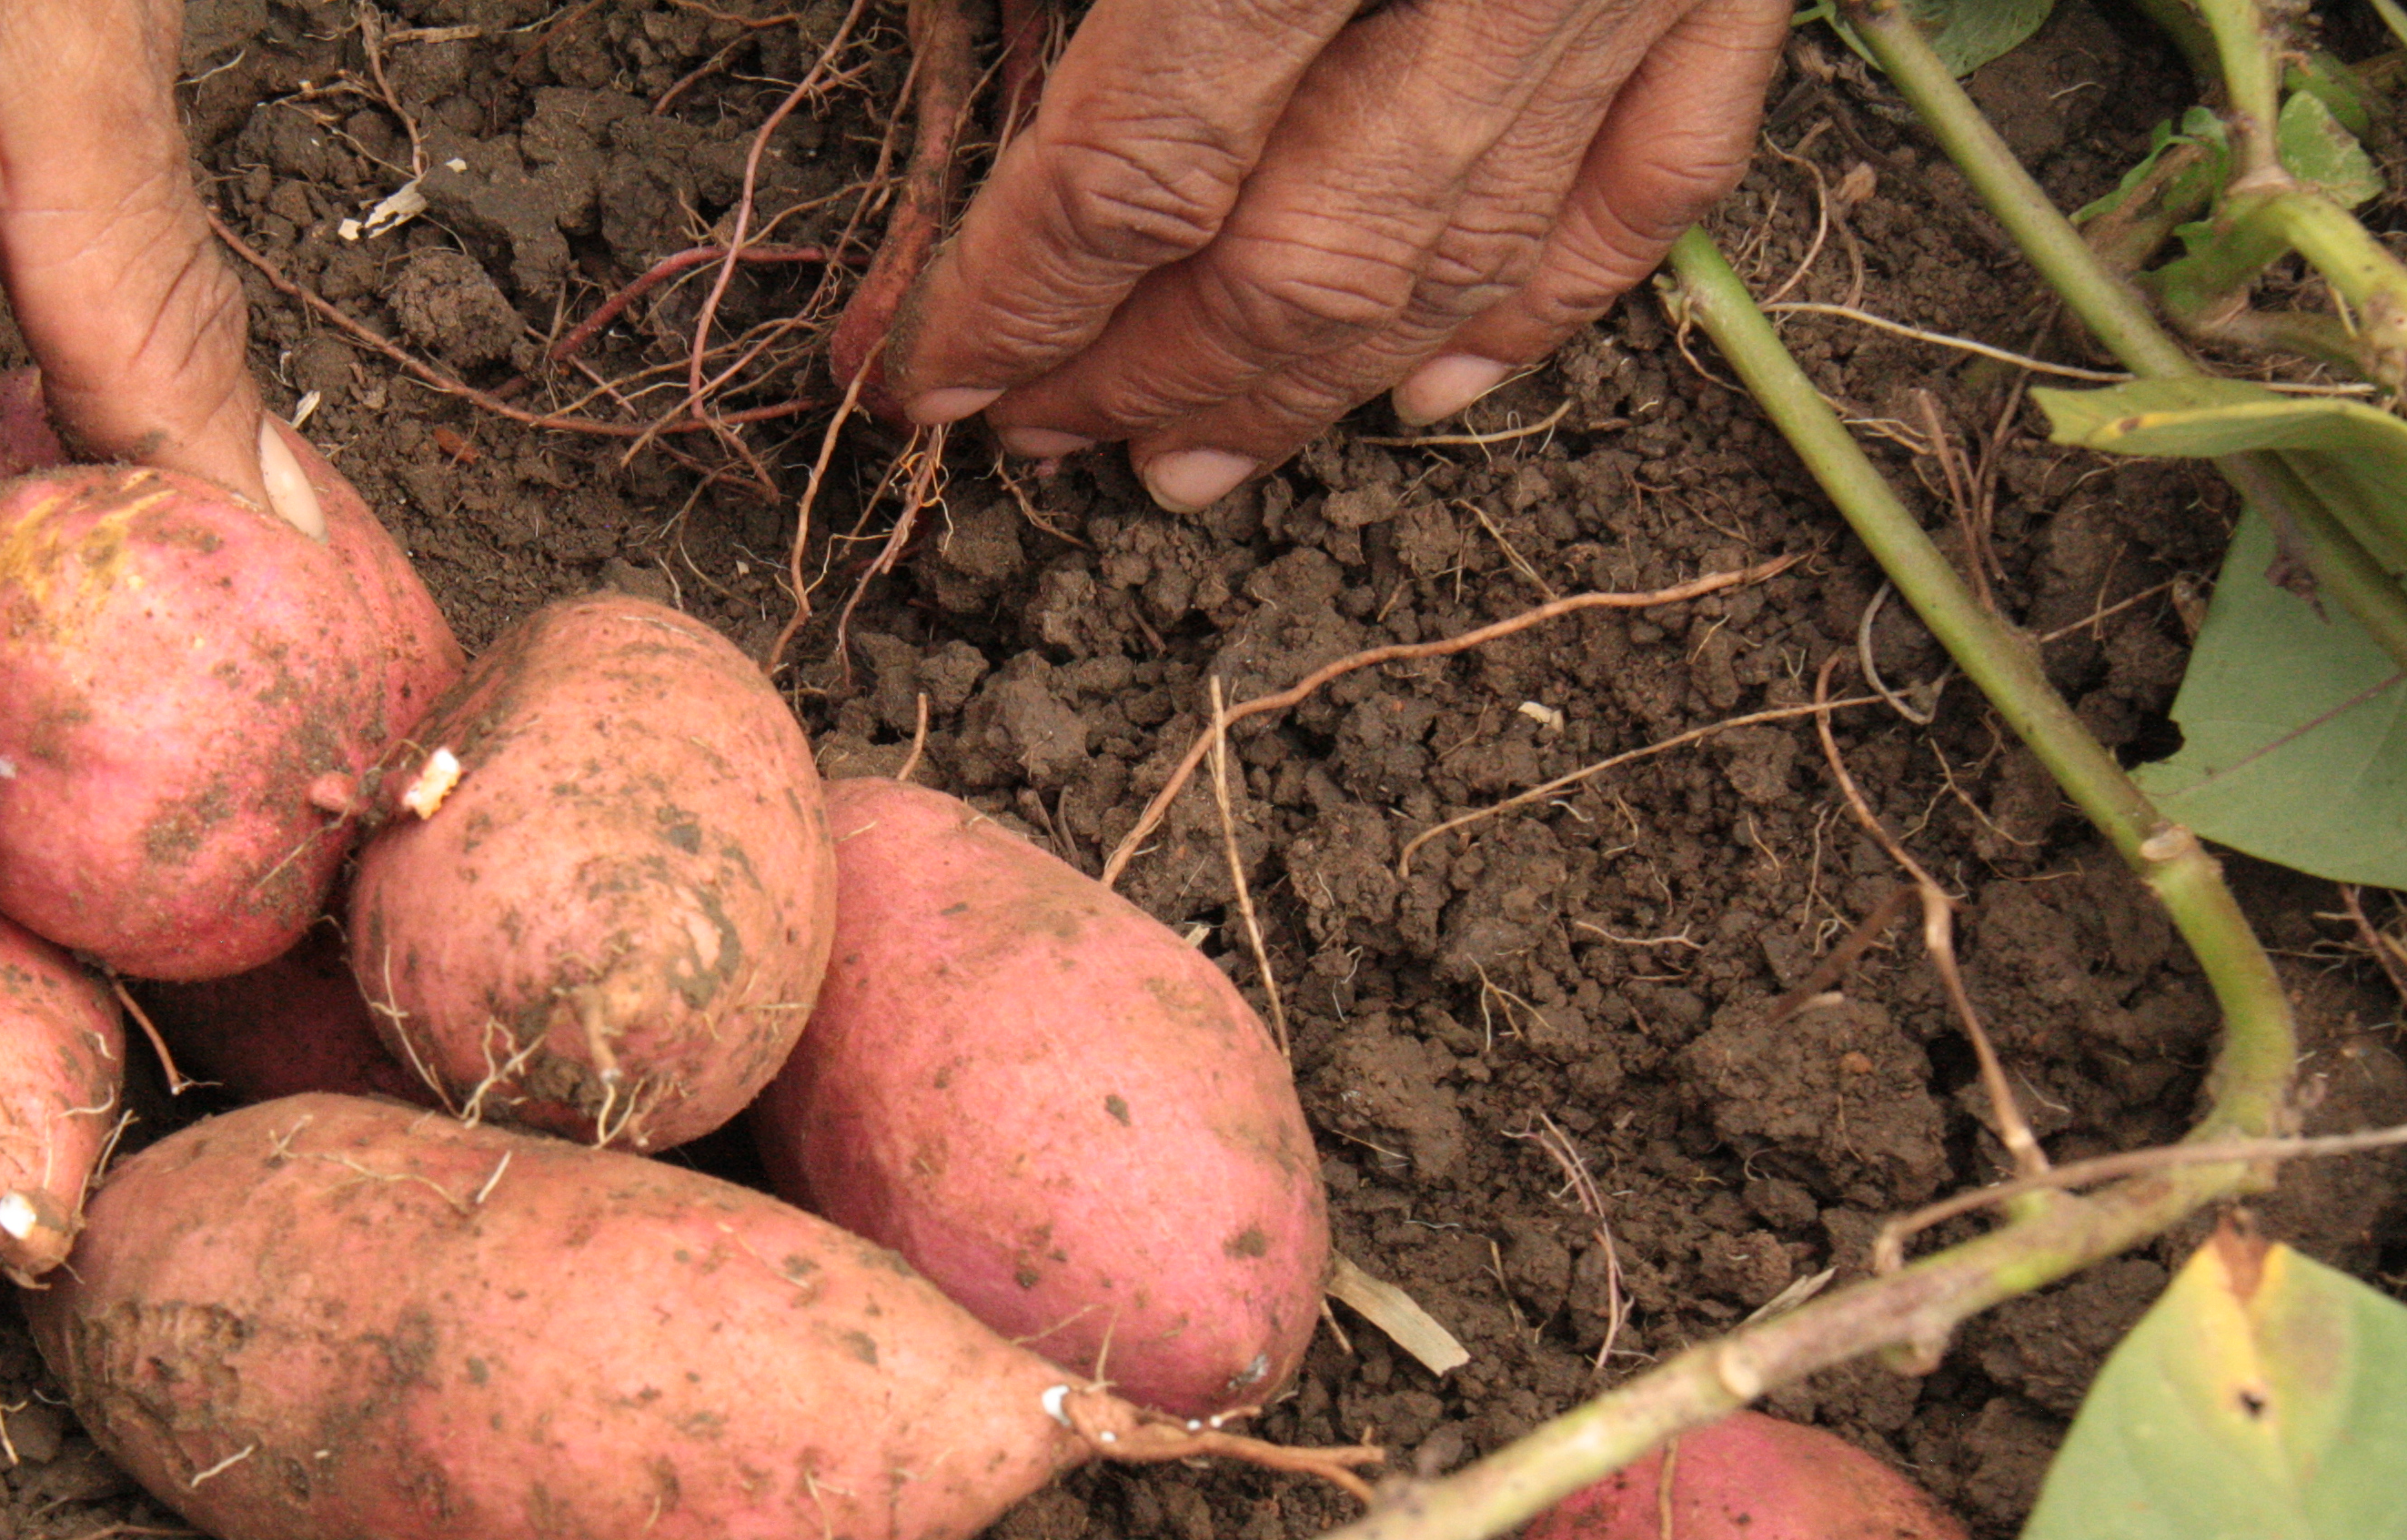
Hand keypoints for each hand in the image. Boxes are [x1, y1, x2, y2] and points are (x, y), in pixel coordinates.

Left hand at [871, 0, 1788, 509]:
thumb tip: (939, 27)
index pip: (1133, 164)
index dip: (1013, 299)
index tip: (916, 374)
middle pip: (1291, 257)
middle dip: (1138, 374)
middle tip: (1031, 440)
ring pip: (1460, 258)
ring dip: (1307, 392)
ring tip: (1184, 463)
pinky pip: (1655, 178)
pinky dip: (1542, 304)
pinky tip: (1436, 389)